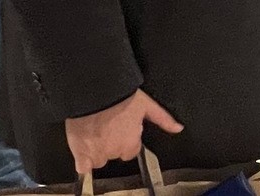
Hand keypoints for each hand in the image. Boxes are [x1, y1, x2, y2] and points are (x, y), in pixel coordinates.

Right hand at [65, 89, 183, 174]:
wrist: (94, 92)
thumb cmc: (120, 96)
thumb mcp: (147, 105)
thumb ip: (163, 119)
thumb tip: (178, 128)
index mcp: (131, 143)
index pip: (130, 151)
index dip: (126, 141)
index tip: (121, 130)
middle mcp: (115, 151)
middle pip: (115, 155)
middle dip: (112, 144)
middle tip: (107, 128)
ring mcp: (97, 153)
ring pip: (99, 160)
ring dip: (98, 151)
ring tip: (95, 134)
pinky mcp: (80, 153)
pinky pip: (83, 167)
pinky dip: (83, 162)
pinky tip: (84, 152)